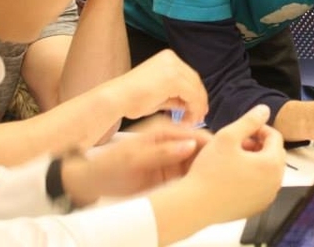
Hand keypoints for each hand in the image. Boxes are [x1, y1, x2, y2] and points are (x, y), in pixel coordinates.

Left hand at [63, 125, 207, 205]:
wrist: (91, 181)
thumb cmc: (109, 168)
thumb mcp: (134, 160)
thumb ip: (162, 152)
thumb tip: (191, 145)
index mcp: (162, 128)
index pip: (195, 134)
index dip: (210, 147)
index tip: (222, 162)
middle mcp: (169, 136)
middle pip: (200, 146)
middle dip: (209, 159)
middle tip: (217, 176)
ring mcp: (170, 151)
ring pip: (196, 158)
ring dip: (203, 169)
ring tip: (208, 183)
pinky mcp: (168, 165)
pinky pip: (188, 169)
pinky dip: (194, 176)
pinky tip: (196, 186)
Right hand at [99, 49, 207, 125]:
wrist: (116, 99)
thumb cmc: (132, 99)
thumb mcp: (159, 95)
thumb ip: (175, 96)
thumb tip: (191, 104)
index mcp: (167, 58)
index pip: (189, 76)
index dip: (196, 94)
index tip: (199, 109)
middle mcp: (171, 58)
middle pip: (194, 80)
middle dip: (199, 100)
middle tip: (200, 117)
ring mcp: (173, 66)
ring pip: (195, 88)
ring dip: (198, 106)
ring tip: (194, 121)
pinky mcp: (173, 78)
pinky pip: (192, 94)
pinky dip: (194, 108)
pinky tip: (189, 119)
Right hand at [183, 104, 284, 221]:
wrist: (194, 206)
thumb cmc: (209, 171)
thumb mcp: (228, 136)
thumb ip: (249, 120)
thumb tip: (265, 109)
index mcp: (272, 164)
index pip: (275, 137)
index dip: (259, 128)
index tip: (242, 129)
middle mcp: (275, 183)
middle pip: (274, 154)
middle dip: (259, 145)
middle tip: (237, 143)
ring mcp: (267, 198)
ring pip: (268, 171)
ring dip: (256, 160)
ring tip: (234, 158)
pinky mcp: (256, 208)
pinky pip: (261, 186)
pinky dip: (253, 177)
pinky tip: (233, 175)